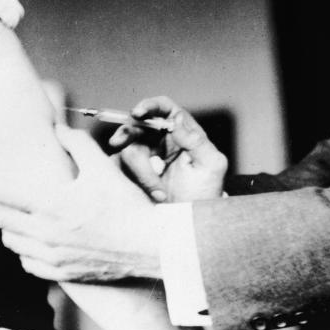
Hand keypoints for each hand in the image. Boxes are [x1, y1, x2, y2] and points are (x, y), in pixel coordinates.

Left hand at [0, 124, 163, 281]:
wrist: (149, 246)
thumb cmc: (126, 205)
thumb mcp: (102, 167)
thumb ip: (76, 144)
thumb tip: (57, 129)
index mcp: (53, 205)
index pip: (3, 191)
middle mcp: (46, 233)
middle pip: (1, 218)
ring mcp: (52, 257)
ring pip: (11, 241)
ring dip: (7, 225)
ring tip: (13, 212)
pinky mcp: (61, 273)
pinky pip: (27, 262)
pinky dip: (24, 249)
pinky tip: (32, 238)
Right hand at [109, 96, 227, 203]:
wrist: (188, 225)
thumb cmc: (205, 195)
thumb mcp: (211, 166)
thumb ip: (196, 140)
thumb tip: (176, 120)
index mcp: (182, 133)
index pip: (164, 108)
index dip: (150, 105)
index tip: (138, 112)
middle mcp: (162, 141)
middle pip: (138, 125)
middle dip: (127, 133)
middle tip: (118, 142)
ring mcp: (145, 157)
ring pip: (129, 149)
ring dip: (142, 172)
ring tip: (159, 193)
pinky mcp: (132, 174)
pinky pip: (119, 168)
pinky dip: (133, 182)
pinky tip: (150, 195)